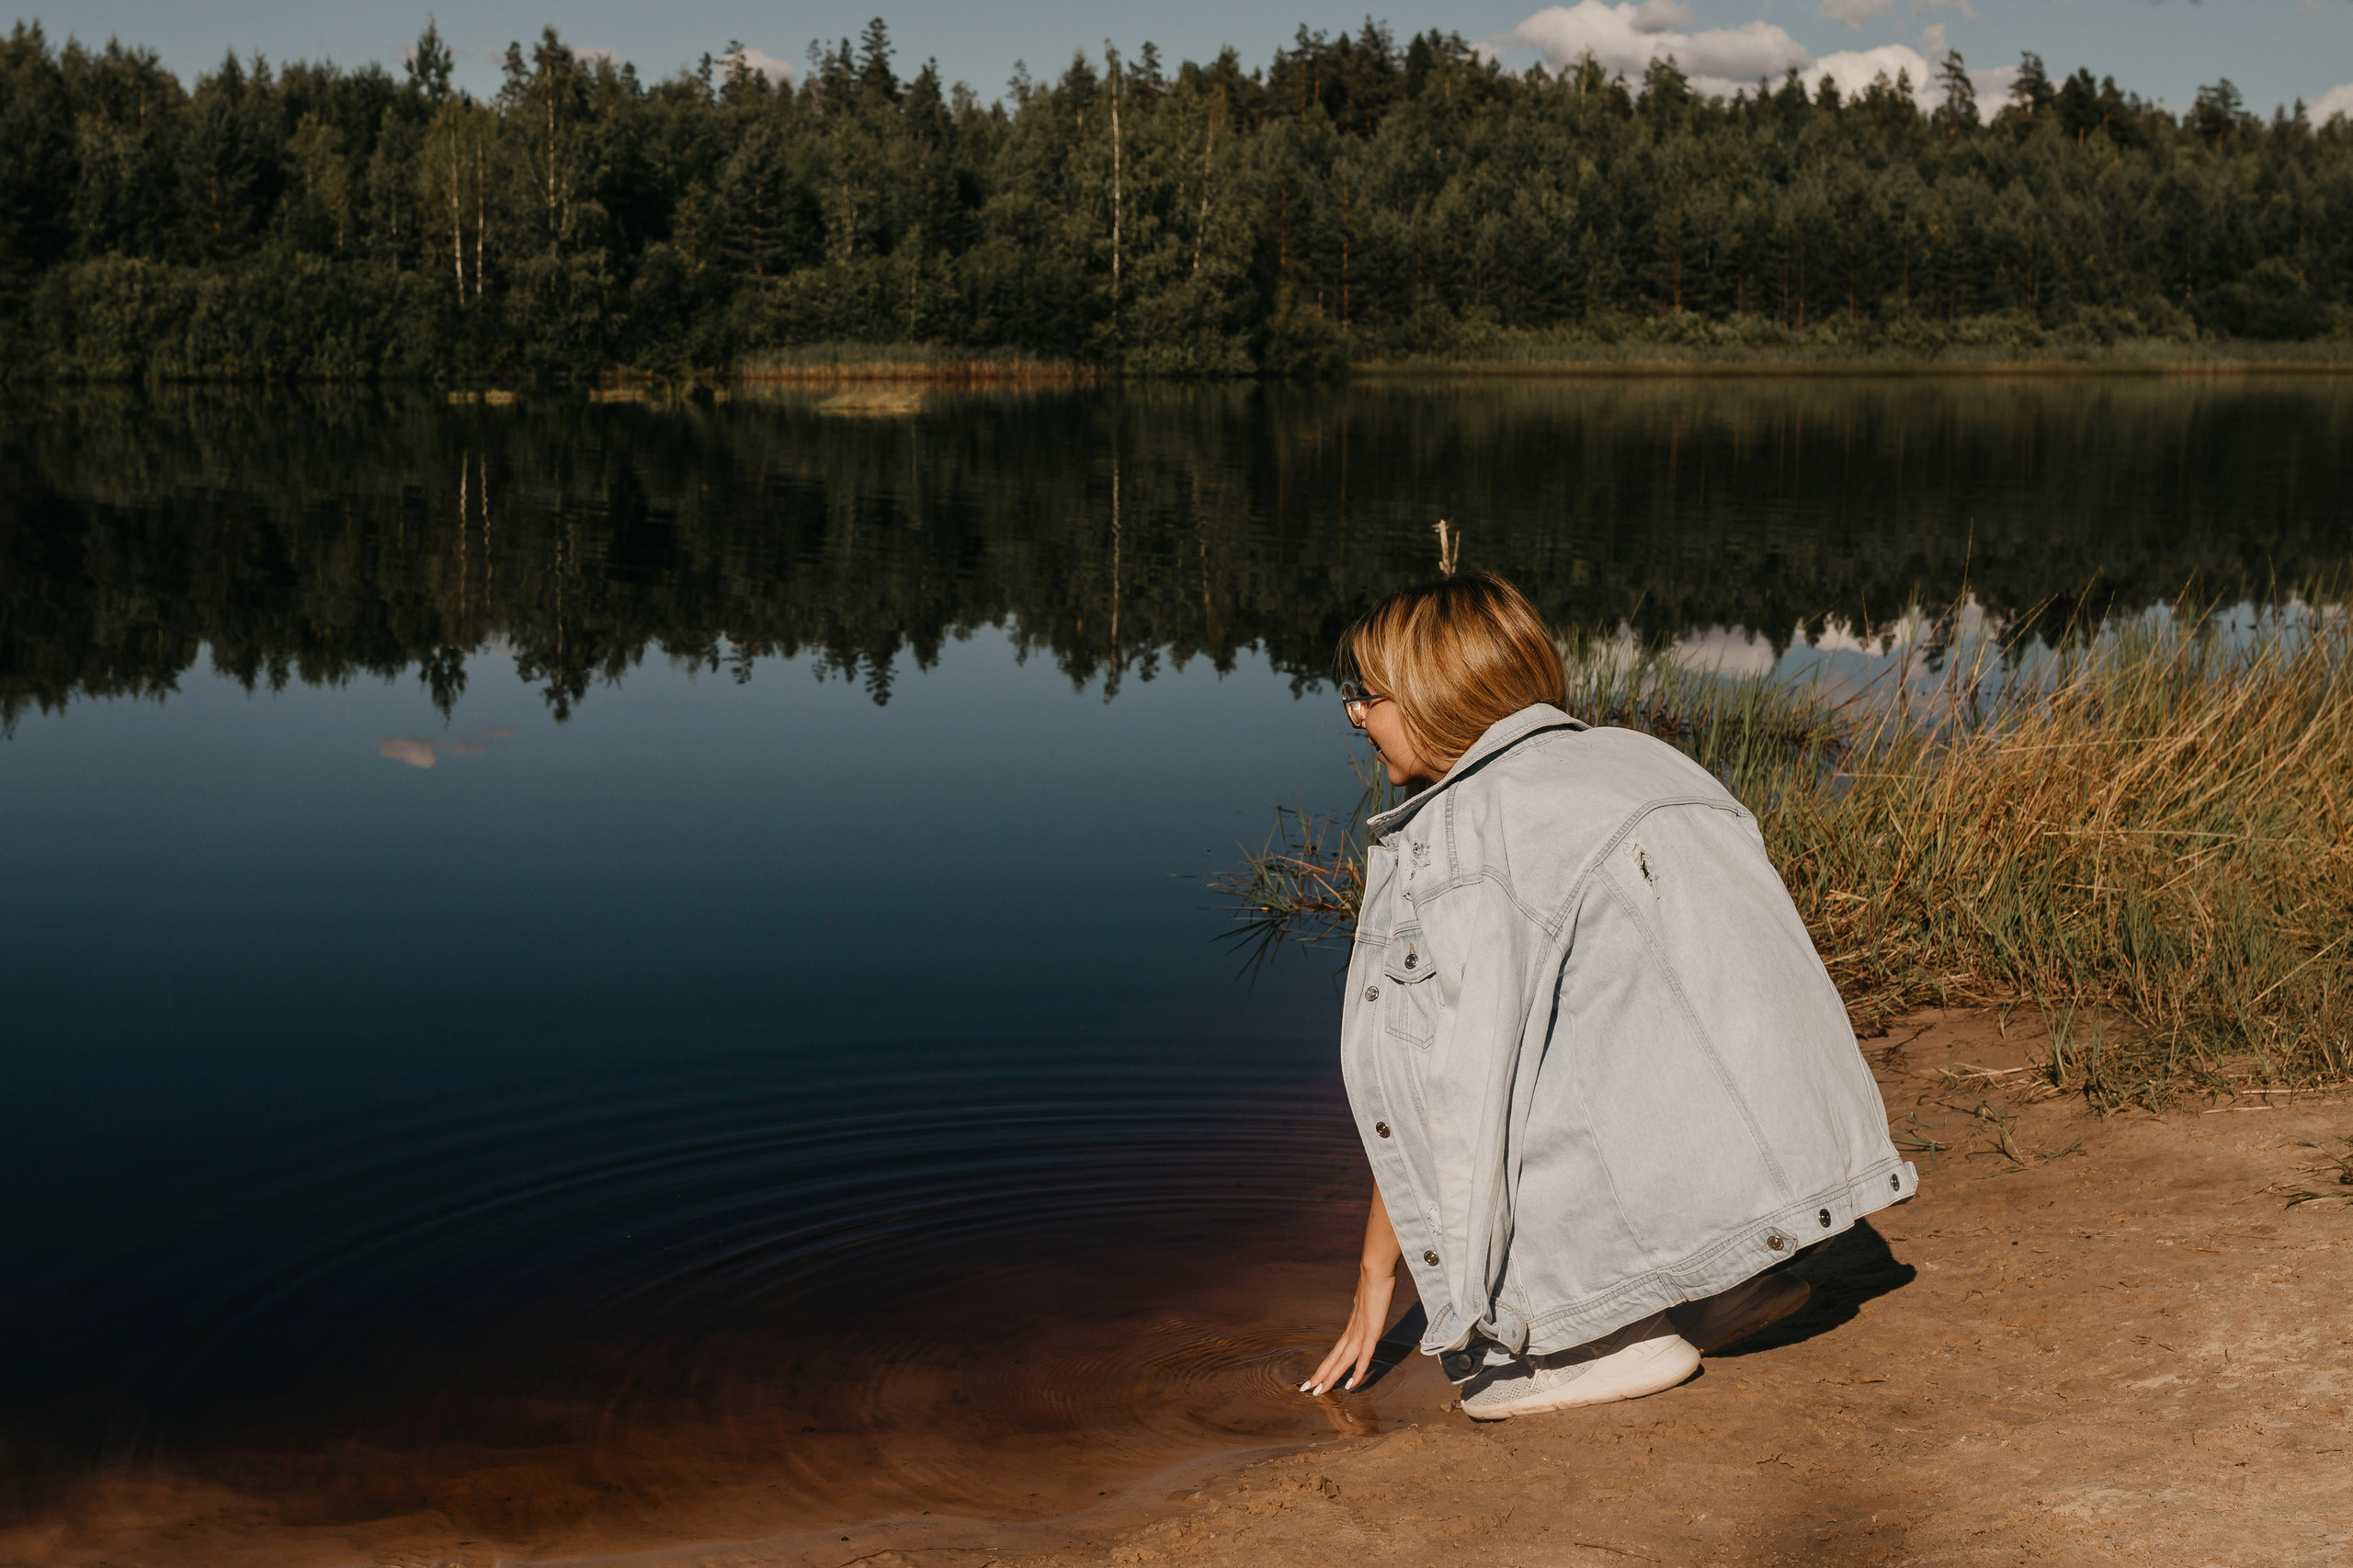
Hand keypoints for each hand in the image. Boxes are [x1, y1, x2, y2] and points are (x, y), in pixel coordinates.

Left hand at [1302, 1262, 1397, 1395]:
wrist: (1376, 1270)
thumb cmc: (1375, 1281)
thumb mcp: (1369, 1299)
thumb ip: (1367, 1308)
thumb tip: (1367, 1306)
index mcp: (1352, 1326)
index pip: (1337, 1350)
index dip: (1327, 1365)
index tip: (1317, 1377)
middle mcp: (1353, 1331)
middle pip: (1334, 1358)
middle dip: (1322, 1375)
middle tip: (1307, 1390)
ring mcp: (1361, 1332)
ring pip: (1343, 1360)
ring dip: (1332, 1377)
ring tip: (1320, 1392)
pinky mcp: (1371, 1332)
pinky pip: (1364, 1357)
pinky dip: (1357, 1372)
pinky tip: (1350, 1385)